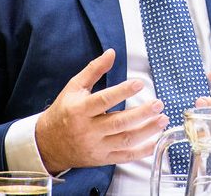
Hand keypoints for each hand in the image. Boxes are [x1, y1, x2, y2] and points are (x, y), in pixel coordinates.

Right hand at [35, 49, 168, 173]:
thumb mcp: (74, 87)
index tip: (139, 84)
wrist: (48, 144)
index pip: (103, 100)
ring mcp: (96, 146)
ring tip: (162, 120)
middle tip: (158, 104)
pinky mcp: (102, 158)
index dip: (122, 92)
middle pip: (118, 122)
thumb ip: (94, 70)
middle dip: (141, 114)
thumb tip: (112, 52)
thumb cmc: (63, 112)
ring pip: (124, 140)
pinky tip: (156, 141)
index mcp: (80, 110)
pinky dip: (142, 151)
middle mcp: (88, 130)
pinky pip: (125, 157)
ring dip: (146, 131)